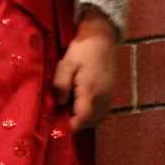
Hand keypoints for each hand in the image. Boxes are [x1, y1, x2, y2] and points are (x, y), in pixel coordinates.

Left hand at [53, 11, 119, 132]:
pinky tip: (78, 106)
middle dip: (74, 125)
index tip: (54, 127)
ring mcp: (109, 97)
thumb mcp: (66, 64)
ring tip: (67, 114)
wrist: (101, 36)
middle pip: (89, 123)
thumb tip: (58, 104)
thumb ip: (60, 85)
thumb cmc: (82, 49)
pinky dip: (89, 115)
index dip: (68, 127)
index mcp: (91, 92)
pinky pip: (100, 112)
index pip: (80, 120)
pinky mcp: (111, 93)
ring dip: (82, 121)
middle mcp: (103, 99)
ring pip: (96, 119)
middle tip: (57, 121)